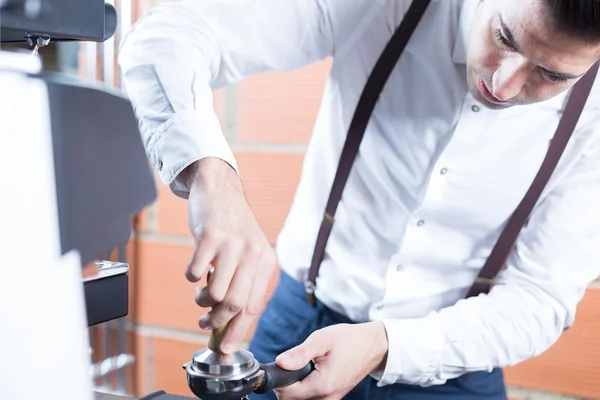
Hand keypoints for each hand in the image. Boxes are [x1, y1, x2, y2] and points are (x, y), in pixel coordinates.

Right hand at [182, 157, 276, 352]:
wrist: (220, 192)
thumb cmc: (234, 229)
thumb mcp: (250, 254)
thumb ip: (246, 285)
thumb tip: (232, 324)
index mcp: (266, 262)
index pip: (254, 306)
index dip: (238, 331)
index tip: (225, 347)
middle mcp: (253, 254)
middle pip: (235, 304)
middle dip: (217, 321)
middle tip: (204, 322)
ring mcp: (232, 245)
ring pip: (215, 293)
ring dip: (202, 300)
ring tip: (201, 291)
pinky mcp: (209, 236)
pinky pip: (195, 273)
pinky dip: (191, 279)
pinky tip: (196, 270)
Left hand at [273, 322, 388, 399]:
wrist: (372, 346)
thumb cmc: (348, 340)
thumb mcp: (322, 340)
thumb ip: (300, 353)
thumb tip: (280, 363)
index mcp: (323, 385)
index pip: (286, 393)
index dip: (280, 378)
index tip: (284, 364)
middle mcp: (327, 398)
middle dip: (287, 382)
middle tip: (296, 362)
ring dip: (296, 386)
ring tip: (306, 366)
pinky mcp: (333, 398)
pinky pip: (311, 398)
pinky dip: (306, 387)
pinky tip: (312, 373)